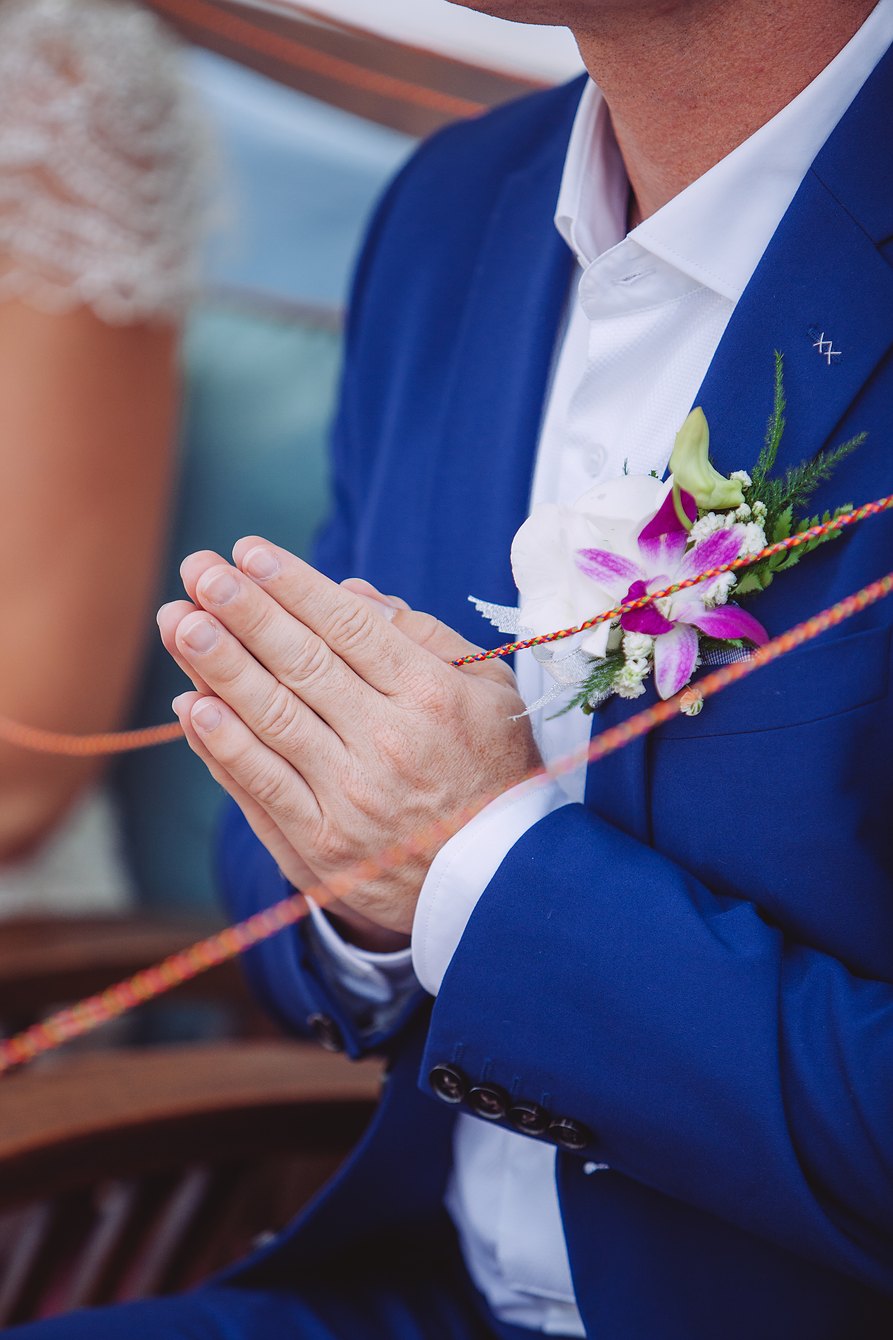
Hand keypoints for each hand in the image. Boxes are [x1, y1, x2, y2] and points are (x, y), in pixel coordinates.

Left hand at [157, 540, 541, 946]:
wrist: (495, 884)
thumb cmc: (492, 771)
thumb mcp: (490, 692)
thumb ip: (425, 636)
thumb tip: (351, 591)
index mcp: (430, 697)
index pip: (348, 627)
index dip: (293, 585)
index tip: (247, 551)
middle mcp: (387, 743)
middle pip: (301, 664)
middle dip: (243, 611)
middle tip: (199, 570)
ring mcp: (348, 798)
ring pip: (270, 719)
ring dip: (216, 666)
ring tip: (178, 621)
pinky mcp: (318, 845)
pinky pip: (258, 785)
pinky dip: (220, 744)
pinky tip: (189, 703)